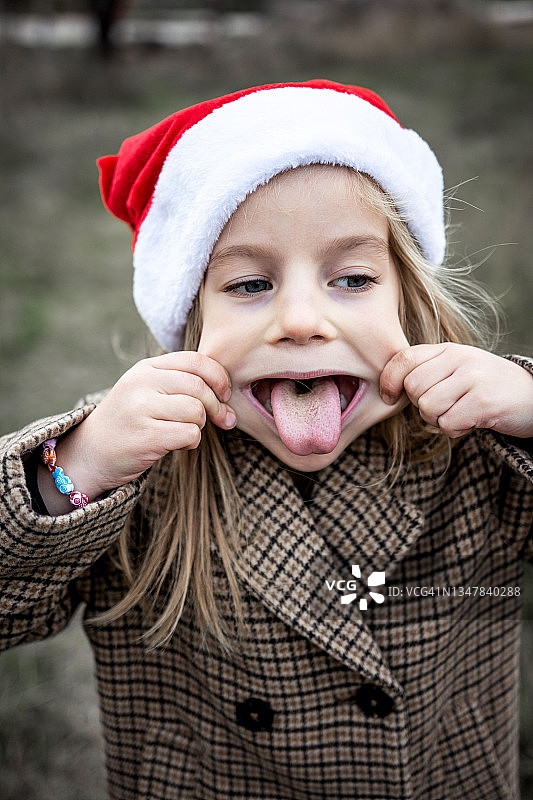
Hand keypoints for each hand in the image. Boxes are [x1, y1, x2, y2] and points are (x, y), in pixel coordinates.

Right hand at [47, 352, 235, 505]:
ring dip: (201, 425)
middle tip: (223, 419)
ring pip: (196, 411)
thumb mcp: (148, 390)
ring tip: (188, 431)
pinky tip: (181, 444)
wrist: (91, 453)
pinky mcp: (145, 436)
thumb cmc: (130, 421)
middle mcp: (141, 383)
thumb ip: (181, 383)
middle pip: (200, 387)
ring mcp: (140, 409)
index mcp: (146, 367)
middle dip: (217, 406)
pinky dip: (192, 441)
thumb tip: (228, 395)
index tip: (225, 394)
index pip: (196, 361)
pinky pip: (189, 434)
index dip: (219, 378)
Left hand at [380, 343, 532, 438]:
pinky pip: (448, 423)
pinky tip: (472, 422)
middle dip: (421, 406)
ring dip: (439, 420)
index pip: (404, 359)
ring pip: (427, 407)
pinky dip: (455, 430)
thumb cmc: (488, 387)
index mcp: (449, 350)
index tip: (389, 396)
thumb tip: (389, 387)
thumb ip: (428, 371)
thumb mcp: (458, 369)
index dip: (389, 380)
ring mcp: (473, 378)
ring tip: (460, 414)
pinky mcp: (483, 401)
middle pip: (413, 388)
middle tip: (445, 407)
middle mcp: (460, 359)